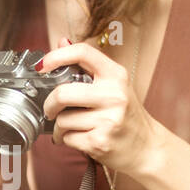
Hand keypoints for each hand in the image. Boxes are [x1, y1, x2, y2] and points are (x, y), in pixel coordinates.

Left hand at [37, 37, 159, 176]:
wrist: (146, 147)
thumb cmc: (126, 114)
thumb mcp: (113, 84)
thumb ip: (87, 64)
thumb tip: (62, 41)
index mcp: (116, 75)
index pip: (82, 53)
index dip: (56, 56)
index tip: (42, 66)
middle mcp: (114, 95)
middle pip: (62, 94)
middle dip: (49, 105)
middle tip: (51, 110)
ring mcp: (108, 120)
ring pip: (62, 120)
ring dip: (60, 127)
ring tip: (71, 128)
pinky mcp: (100, 142)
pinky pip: (67, 138)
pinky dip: (66, 140)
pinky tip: (78, 138)